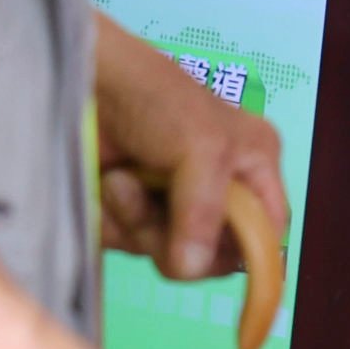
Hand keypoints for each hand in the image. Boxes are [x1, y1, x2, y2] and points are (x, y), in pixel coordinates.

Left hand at [92, 17, 288, 283]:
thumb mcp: (200, 146)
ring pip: (168, 256)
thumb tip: (192, 268)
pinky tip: (108, 185)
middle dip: (179, 237)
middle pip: (215, 256)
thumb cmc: (154, 95)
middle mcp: (219, 190)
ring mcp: (173, 205)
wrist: (81, 80)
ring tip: (123, 180)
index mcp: (254, 166)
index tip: (214, 263)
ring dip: (139, 223)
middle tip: (158, 209)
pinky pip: (129, 247)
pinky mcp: (131, 215)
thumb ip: (205, 209)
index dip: (251, 255)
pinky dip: (114, 221)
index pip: (268, 230)